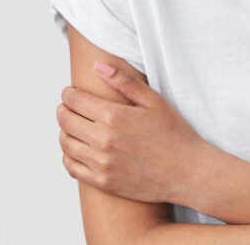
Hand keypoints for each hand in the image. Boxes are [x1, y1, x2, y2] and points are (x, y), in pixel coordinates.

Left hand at [57, 62, 206, 204]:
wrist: (186, 171)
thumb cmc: (173, 133)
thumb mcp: (153, 100)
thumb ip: (124, 82)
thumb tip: (98, 66)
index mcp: (114, 116)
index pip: (75, 101)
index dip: (68, 94)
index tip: (69, 92)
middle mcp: (102, 140)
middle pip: (66, 121)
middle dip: (63, 110)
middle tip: (67, 106)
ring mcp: (101, 164)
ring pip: (66, 144)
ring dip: (64, 132)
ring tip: (71, 125)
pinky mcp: (102, 182)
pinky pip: (72, 168)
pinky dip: (68, 156)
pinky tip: (75, 149)